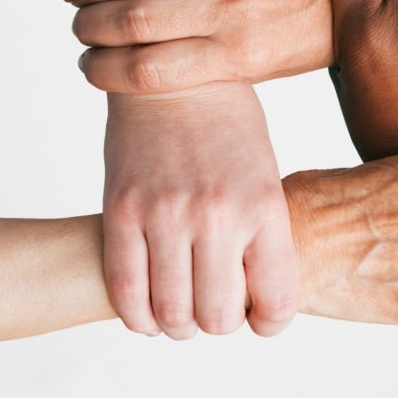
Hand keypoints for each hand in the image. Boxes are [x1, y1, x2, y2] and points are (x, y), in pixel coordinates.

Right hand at [65, 0, 331, 92]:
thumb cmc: (301, 40)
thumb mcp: (260, 70)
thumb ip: (204, 67)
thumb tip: (139, 67)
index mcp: (236, 56)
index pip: (149, 69)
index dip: (104, 72)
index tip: (88, 69)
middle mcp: (228, 10)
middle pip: (135, 19)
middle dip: (91, 26)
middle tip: (77, 27)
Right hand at [102, 86, 298, 338]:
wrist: (172, 73)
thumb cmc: (227, 126)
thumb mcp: (265, 174)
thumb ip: (262, 235)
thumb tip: (252, 300)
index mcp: (264, 205)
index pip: (277, 302)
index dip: (269, 322)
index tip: (259, 316)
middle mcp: (217, 214)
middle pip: (218, 318)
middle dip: (219, 323)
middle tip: (214, 306)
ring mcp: (165, 213)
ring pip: (172, 314)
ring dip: (178, 324)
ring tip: (180, 310)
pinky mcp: (121, 209)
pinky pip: (125, 290)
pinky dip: (138, 316)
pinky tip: (147, 312)